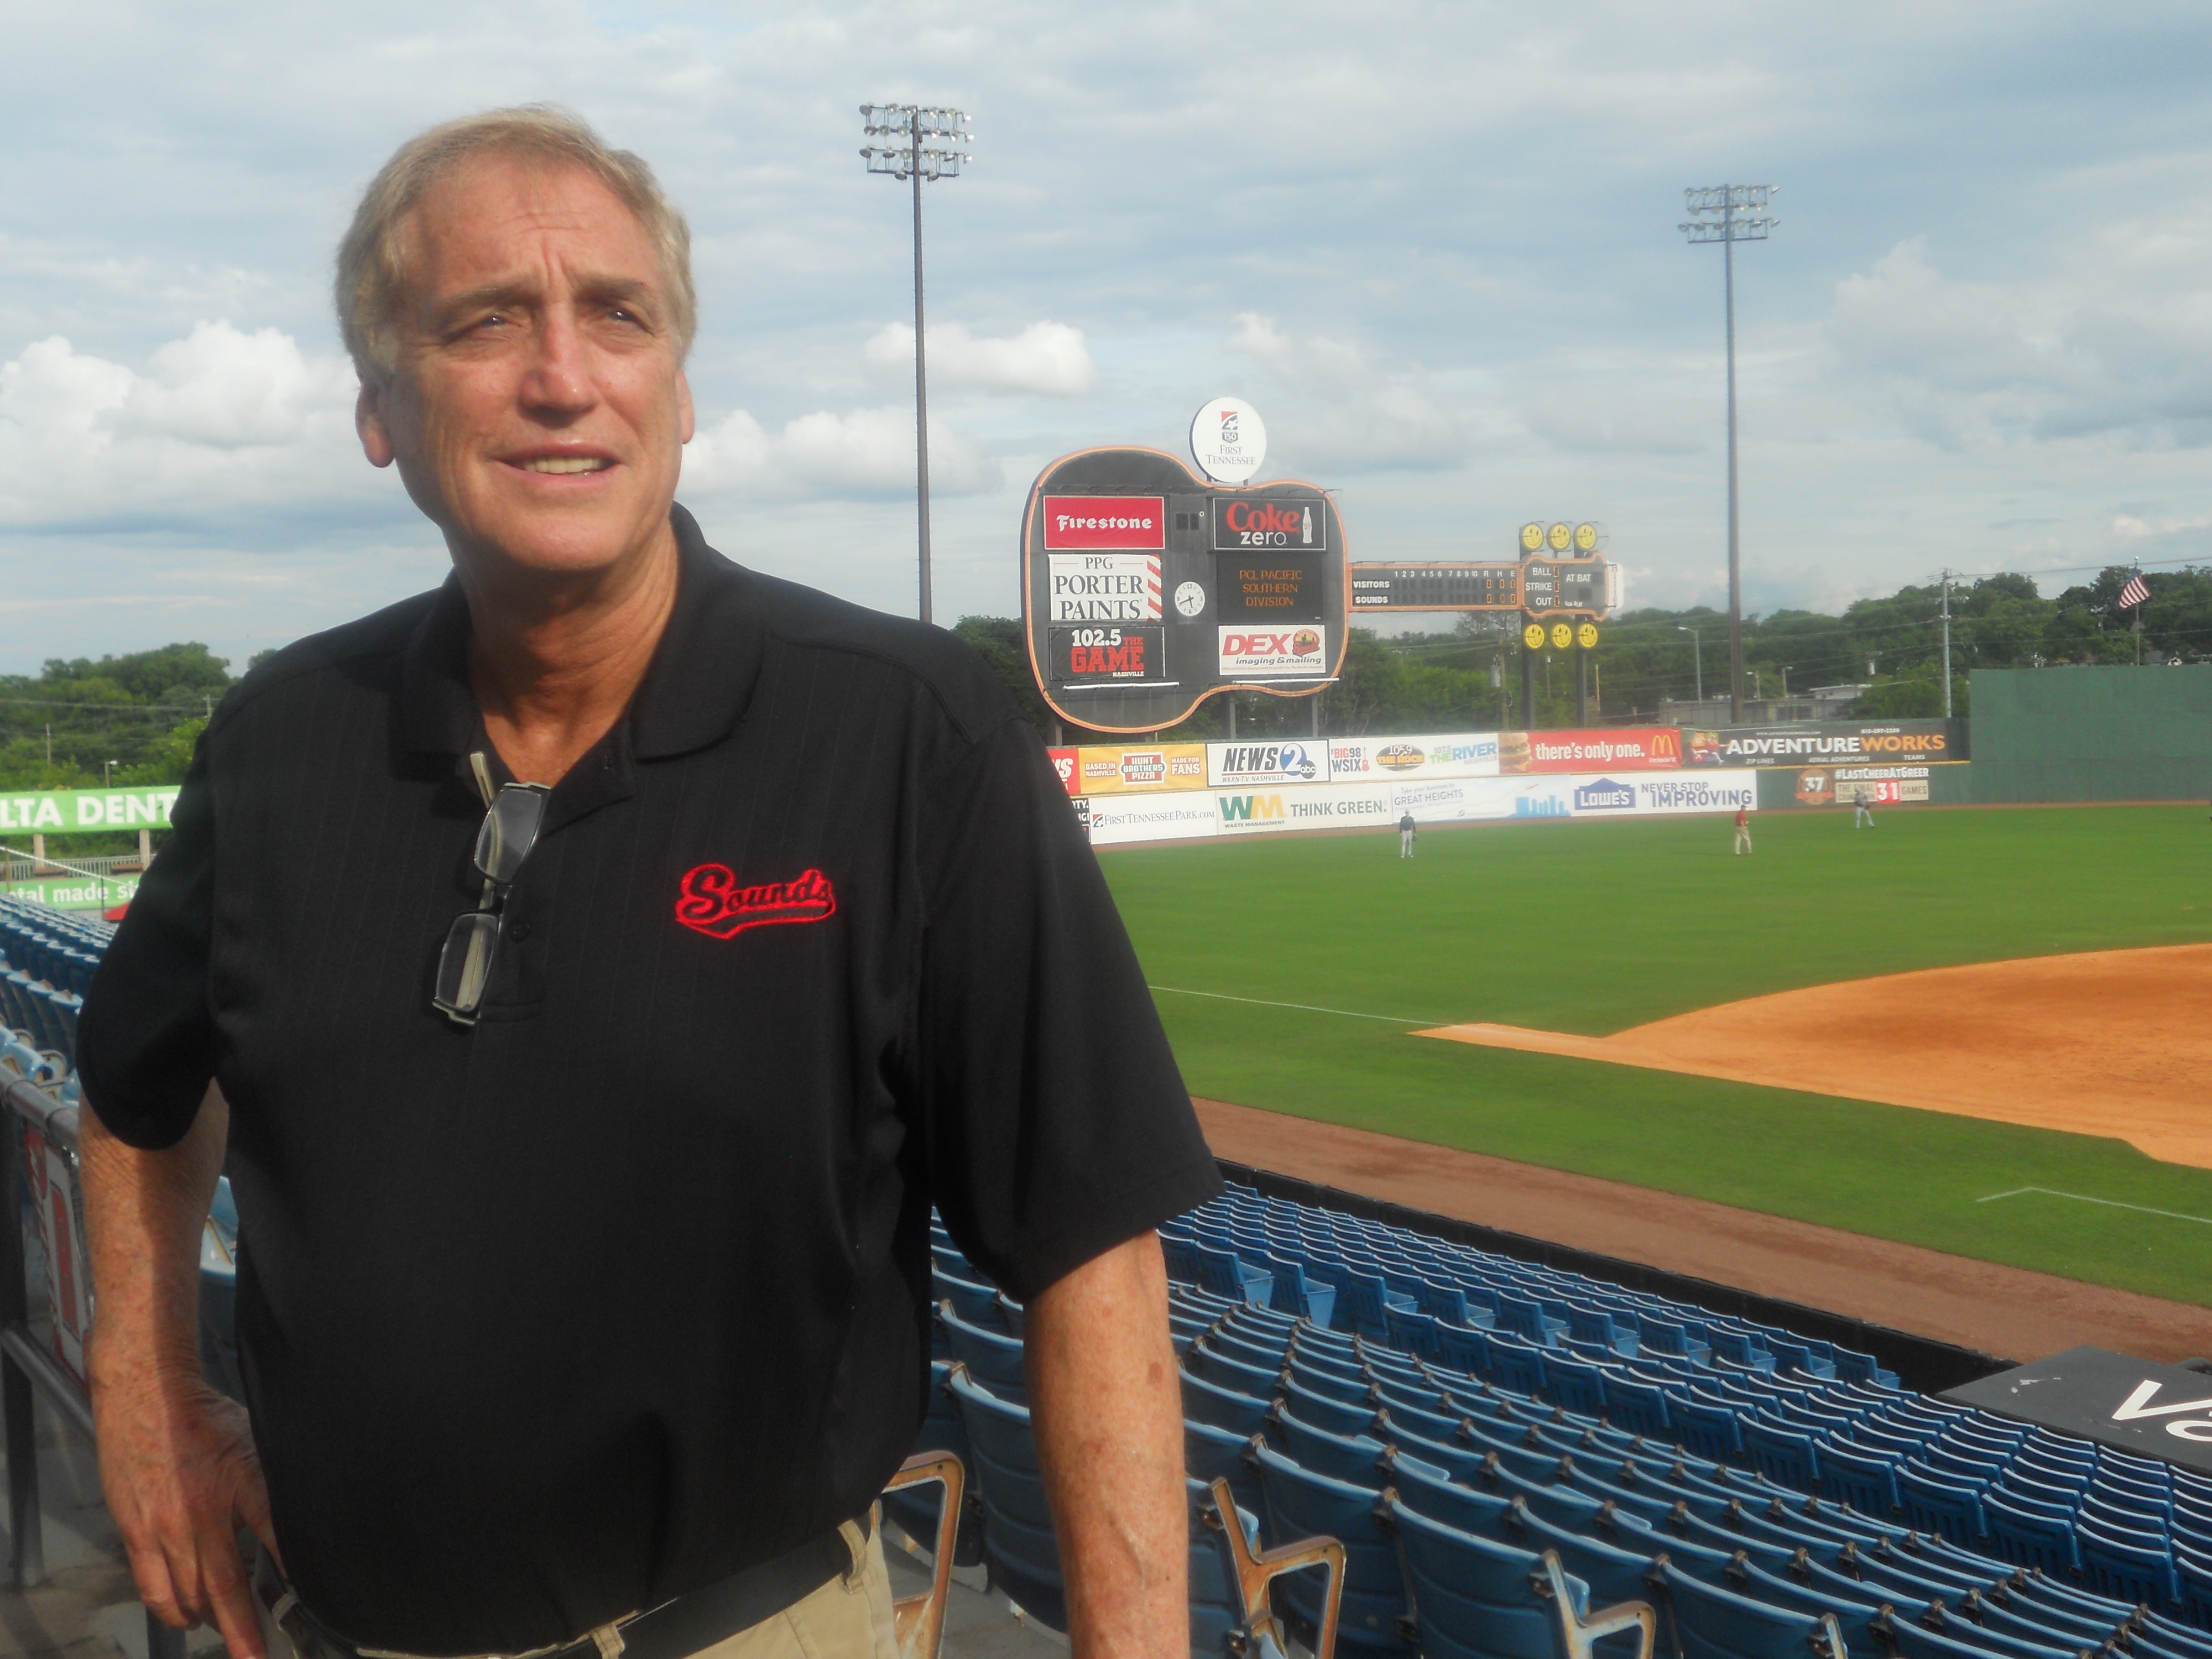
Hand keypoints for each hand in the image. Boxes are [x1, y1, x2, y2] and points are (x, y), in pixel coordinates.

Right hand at [91, 1362, 278, 1658]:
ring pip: (188, 1594)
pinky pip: (153, 1584)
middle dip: (243, 1630)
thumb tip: (301, 1501)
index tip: (308, 1599)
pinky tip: (184, 1617)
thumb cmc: (204, 1414)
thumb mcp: (255, 1436)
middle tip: (256, 1658)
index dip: (292, 1566)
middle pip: (226, 1585)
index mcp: (239, 1480)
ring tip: (228, 1636)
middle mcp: (201, 1511)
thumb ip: (272, 1476)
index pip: (274, 1531)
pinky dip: (170, 1607)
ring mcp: (164, 1526)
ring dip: (208, 1621)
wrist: (145, 1396)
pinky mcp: (135, 1531)